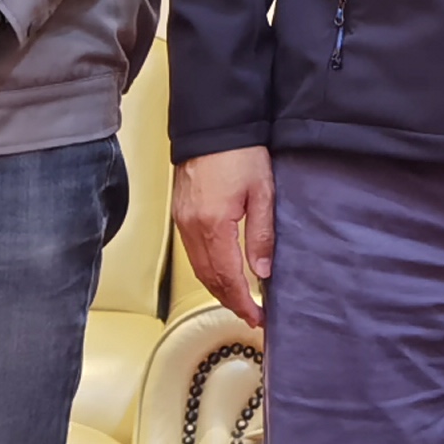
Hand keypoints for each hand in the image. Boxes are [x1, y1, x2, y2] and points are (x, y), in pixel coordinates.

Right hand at [174, 147, 275, 327]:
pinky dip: (207, 269)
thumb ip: (262, 235)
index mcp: (213, 225)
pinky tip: (221, 273)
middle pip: (208, 278)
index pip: (227, 278)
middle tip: (250, 316)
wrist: (214, 125)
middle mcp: (192, 227)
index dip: (242, 302)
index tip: (256, 318)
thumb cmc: (240, 152)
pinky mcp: (180, 213)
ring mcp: (182, 221)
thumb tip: (263, 272)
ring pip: (198, 268)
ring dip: (217, 288)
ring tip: (239, 300)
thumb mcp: (263, 192)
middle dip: (230, 301)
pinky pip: (192, 252)